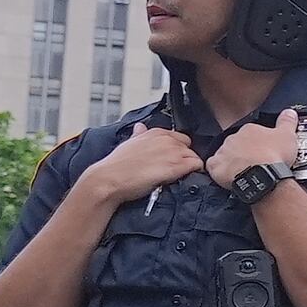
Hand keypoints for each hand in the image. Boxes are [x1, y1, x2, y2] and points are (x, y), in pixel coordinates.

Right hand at [81, 122, 203, 204]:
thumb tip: (141, 127)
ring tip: (177, 176)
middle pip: (189, 147)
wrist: (109, 179)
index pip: (180, 138)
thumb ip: (139, 135)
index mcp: (155, 132)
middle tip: (174, 169)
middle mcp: (166, 139)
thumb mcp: (128, 144)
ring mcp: (173, 152)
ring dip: (189, 167)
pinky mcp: (176, 166)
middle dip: (184, 158)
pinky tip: (183, 177)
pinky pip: (197, 165)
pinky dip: (194, 172)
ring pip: (194, 156)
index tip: (172, 159)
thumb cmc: (116, 165)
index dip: (178, 150)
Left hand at [210, 108, 302, 193]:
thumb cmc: (274, 156)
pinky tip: (229, 175)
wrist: (262, 176)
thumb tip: (289, 112)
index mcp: (250, 129)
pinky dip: (220, 170)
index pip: (252, 132)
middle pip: (238, 143)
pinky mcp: (216, 166)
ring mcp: (223, 152)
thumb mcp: (288, 135)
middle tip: (257, 161)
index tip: (265, 149)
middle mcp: (233, 138)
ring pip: (226, 154)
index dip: (259, 141)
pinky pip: (215, 166)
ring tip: (246, 171)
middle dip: (245, 150)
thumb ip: (287, 122)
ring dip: (233, 160)